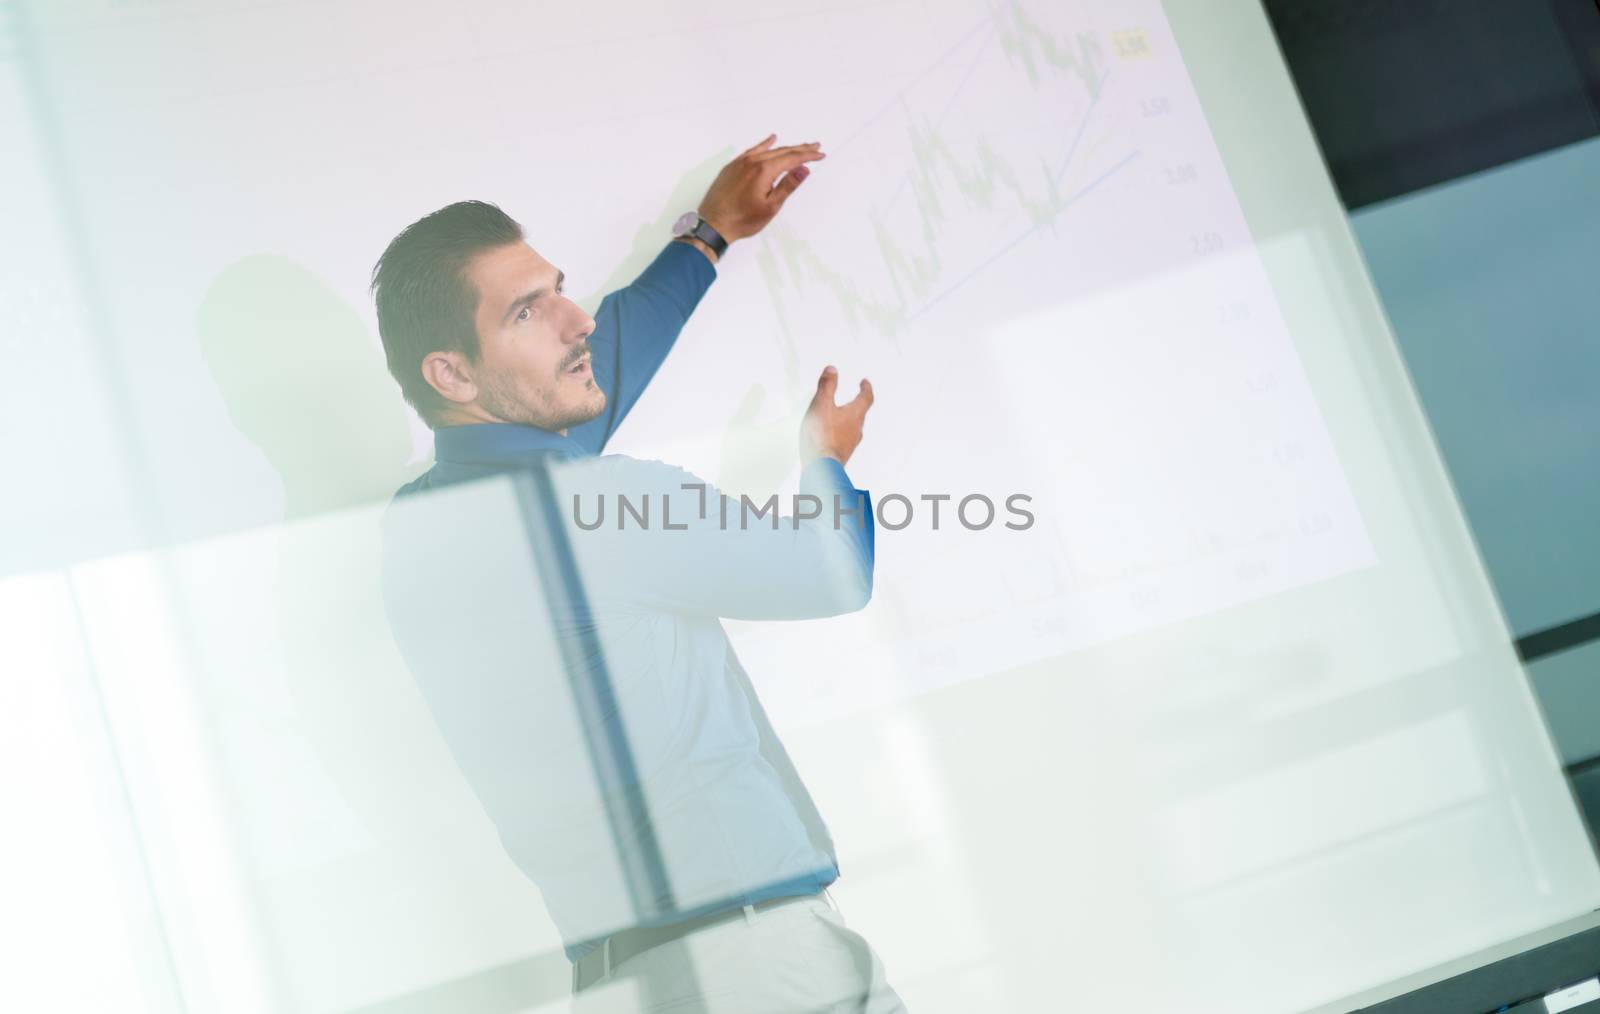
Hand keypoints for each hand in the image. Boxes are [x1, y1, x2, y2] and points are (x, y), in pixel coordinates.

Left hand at [698, 134, 826, 243]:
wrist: (713, 224)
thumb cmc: (741, 220)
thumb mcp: (771, 206)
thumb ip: (788, 185)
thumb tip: (803, 169)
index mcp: (763, 170)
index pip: (792, 158)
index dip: (808, 156)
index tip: (820, 155)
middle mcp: (752, 161)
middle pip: (781, 151)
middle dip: (800, 149)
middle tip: (814, 147)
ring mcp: (741, 162)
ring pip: (767, 150)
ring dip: (784, 148)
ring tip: (798, 146)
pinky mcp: (732, 167)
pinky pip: (752, 150)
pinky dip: (764, 145)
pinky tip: (771, 140)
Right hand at [800, 365, 873, 465]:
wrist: (821, 467)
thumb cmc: (821, 436)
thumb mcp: (821, 404)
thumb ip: (827, 386)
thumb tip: (832, 369)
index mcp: (854, 415)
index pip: (866, 398)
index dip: (866, 388)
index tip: (865, 382)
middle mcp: (856, 429)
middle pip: (861, 413)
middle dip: (858, 404)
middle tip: (856, 397)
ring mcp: (850, 443)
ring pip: (853, 428)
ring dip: (849, 419)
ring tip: (841, 415)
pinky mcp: (842, 454)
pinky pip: (844, 439)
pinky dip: (840, 433)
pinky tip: (830, 436)